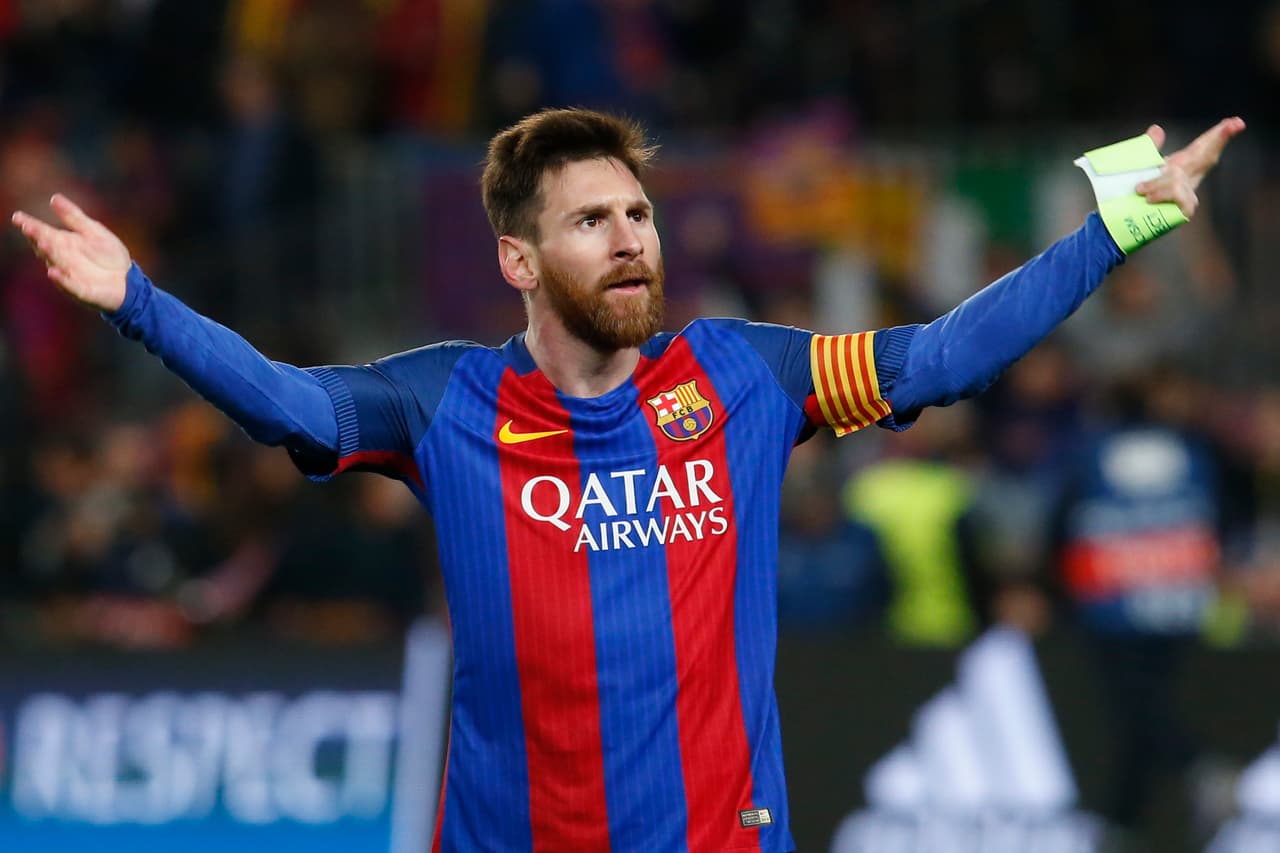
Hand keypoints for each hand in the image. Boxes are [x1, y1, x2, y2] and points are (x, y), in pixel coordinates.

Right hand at [11, 194, 131, 311]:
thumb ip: (74, 217)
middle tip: (28, 228)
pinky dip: (61, 280)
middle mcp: (61, 259)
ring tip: (43, 243)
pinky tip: (53, 272)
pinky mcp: (80, 290)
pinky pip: (69, 285)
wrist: (127, 280)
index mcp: (63, 242)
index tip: (18, 217)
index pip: (42, 232)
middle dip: (37, 238)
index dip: (30, 225)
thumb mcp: (94, 232)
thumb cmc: (109, 255)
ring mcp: (69, 275)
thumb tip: (54, 198)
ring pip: (55, 263)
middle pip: (46, 247)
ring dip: (49, 254)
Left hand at [1135, 117, 1245, 218]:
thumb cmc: (1137, 192)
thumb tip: (1156, 128)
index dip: (1219, 135)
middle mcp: (1189, 177)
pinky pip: (1176, 194)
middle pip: (1207, 155)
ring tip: (1140, 189)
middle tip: (1235, 123)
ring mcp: (1189, 194)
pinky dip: (1160, 194)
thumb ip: (1150, 146)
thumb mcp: (1142, 166)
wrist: (1125, 219)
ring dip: (1156, 183)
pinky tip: (1150, 199)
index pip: (1203, 146)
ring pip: (1177, 179)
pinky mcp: (1185, 210)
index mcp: (1182, 164)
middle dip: (1219, 139)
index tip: (1236, 121)